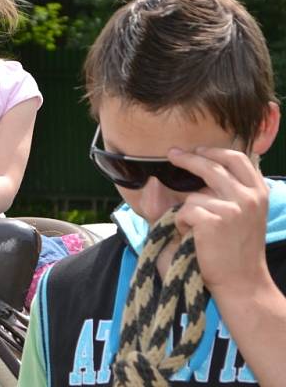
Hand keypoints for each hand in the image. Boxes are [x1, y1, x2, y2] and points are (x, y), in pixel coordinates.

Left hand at [169, 146, 269, 296]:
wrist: (242, 283)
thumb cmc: (236, 251)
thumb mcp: (242, 215)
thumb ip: (226, 190)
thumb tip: (198, 163)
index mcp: (259, 192)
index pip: (237, 159)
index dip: (215, 151)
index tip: (198, 149)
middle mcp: (249, 197)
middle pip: (213, 166)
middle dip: (188, 158)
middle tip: (172, 154)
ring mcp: (233, 207)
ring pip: (194, 195)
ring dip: (187, 212)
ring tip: (196, 232)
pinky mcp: (214, 219)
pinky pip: (185, 211)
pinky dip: (181, 224)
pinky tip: (193, 239)